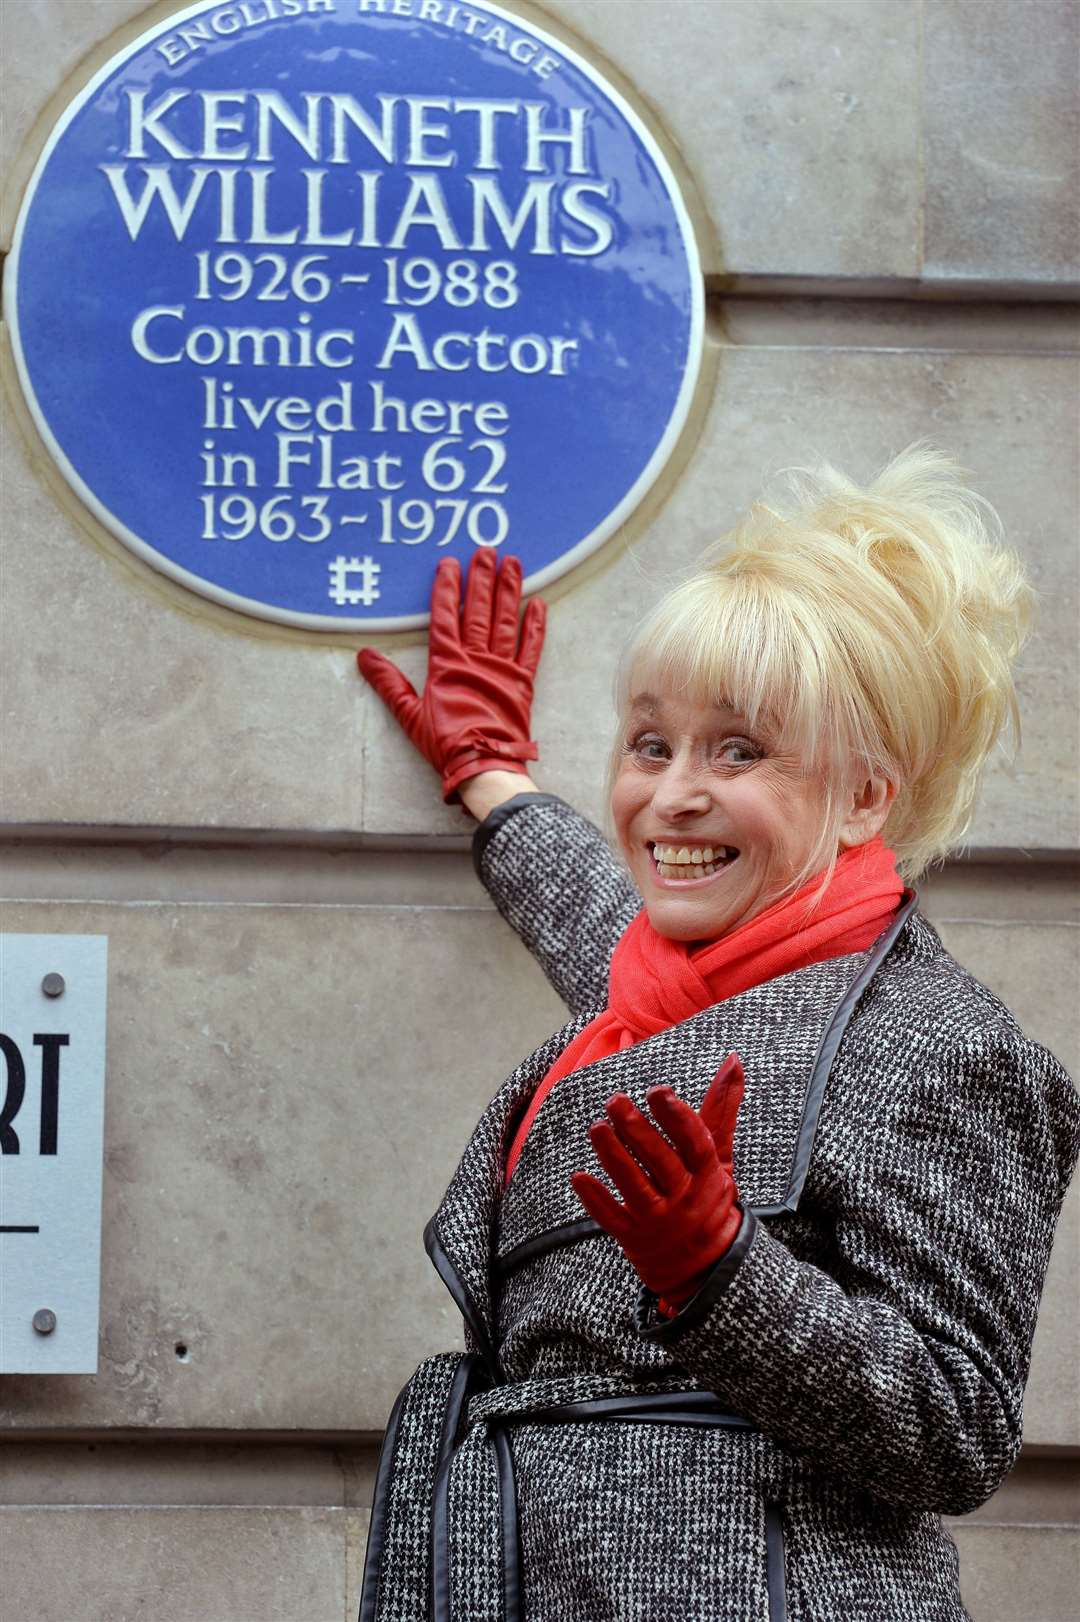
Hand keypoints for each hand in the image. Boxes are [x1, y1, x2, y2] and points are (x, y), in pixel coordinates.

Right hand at [356, 551, 545, 803]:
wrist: (483, 765)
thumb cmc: (445, 743)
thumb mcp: (408, 714)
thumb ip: (388, 682)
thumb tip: (364, 656)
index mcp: (447, 663)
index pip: (445, 616)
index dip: (447, 588)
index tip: (450, 562)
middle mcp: (476, 659)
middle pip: (479, 610)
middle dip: (482, 578)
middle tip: (486, 550)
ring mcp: (502, 669)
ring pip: (506, 621)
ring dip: (509, 591)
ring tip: (513, 563)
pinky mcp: (522, 683)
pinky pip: (531, 649)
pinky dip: (535, 626)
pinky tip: (538, 604)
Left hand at [570, 1054, 744, 1305]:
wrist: (705, 1266)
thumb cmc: (708, 1196)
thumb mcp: (719, 1156)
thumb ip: (721, 1109)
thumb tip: (733, 1059)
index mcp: (708, 1175)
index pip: (695, 1144)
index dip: (677, 1118)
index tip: (657, 1090)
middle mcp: (685, 1198)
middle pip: (661, 1163)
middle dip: (638, 1131)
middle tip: (615, 1100)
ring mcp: (659, 1221)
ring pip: (635, 1187)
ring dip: (614, 1157)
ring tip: (597, 1128)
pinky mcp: (634, 1238)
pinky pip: (613, 1219)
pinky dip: (596, 1199)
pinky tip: (578, 1177)